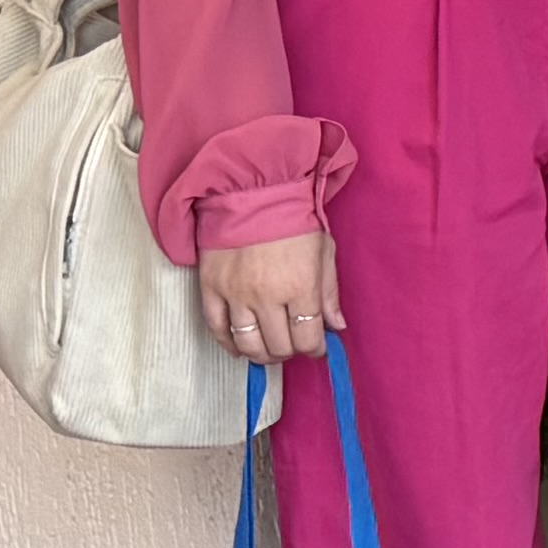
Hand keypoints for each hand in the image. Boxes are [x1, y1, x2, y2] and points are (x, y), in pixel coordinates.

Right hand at [198, 229, 336, 368]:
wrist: (252, 194)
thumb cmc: (294, 220)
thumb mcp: (324, 252)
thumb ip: (330, 293)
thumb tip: (337, 327)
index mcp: (301, 287)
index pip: (308, 337)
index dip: (315, 348)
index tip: (316, 347)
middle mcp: (267, 296)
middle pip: (279, 346)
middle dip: (290, 351)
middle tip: (293, 344)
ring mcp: (236, 294)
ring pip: (248, 344)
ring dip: (262, 354)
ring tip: (269, 350)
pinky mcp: (210, 288)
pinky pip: (216, 328)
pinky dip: (228, 344)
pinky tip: (240, 347)